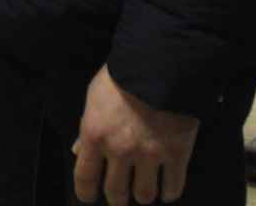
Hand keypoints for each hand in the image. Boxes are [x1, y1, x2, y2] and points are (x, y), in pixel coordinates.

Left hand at [72, 66, 200, 204]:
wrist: (161, 64)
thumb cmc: (122, 77)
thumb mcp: (94, 97)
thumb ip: (87, 128)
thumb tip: (78, 150)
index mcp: (95, 135)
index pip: (84, 177)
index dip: (85, 193)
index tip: (88, 197)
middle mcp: (120, 151)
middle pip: (116, 192)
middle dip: (116, 199)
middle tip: (119, 198)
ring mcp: (150, 155)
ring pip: (145, 195)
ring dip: (143, 195)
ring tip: (144, 190)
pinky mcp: (177, 154)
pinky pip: (173, 187)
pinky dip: (170, 192)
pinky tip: (167, 190)